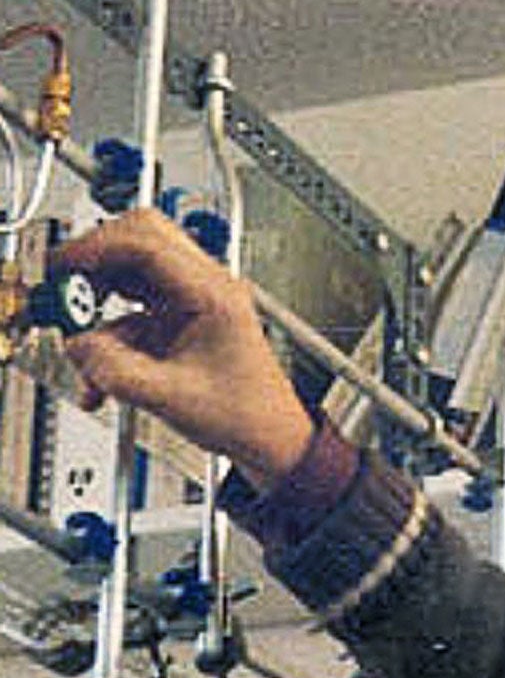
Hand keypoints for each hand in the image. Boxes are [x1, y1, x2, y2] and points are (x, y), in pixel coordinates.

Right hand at [50, 208, 314, 489]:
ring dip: (98, 302)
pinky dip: (110, 334)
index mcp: (213, 293)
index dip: (94, 248)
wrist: (269, 438)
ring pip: (130, 274)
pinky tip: (101, 371)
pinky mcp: (177, 320)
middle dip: (93, 262)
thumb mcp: (171, 398)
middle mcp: (204, 287)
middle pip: (138, 239)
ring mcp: (191, 300)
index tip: (61, 268)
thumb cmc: (246, 416)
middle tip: (64, 288)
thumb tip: (77, 346)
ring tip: (79, 336)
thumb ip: (115, 371)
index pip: (146, 242)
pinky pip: (132, 310)